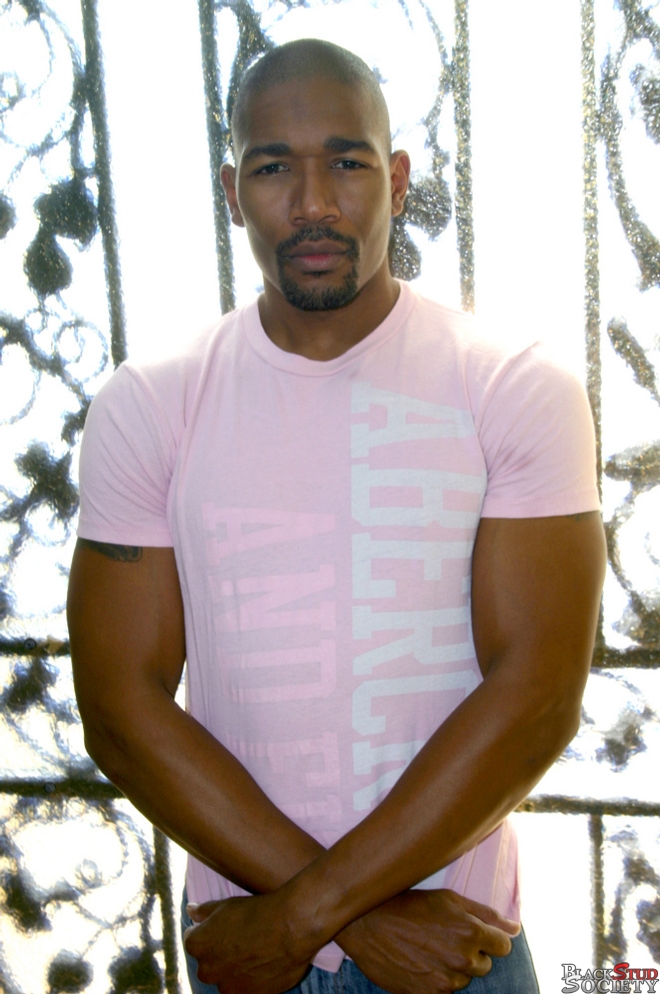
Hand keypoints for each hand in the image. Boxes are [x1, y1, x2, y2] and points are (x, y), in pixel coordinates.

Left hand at [183, 892, 318, 993]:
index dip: (209, 930)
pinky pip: (246, 987)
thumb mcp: (226, 905)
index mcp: (197, 946)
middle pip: (208, 962)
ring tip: (255, 948)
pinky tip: (265, 960)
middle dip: (220, 952)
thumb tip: (190, 910)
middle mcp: (208, 971)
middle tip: (241, 936)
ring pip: (227, 978)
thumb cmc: (256, 912)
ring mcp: (229, 987)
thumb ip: (204, 912)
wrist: (291, 927)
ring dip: (236, 968)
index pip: (193, 938)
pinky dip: (252, 977)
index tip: (225, 924)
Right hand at [337, 889, 519, 993]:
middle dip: (471, 953)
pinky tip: (420, 962)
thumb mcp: (449, 898)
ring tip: (430, 948)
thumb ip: (485, 914)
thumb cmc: (409, 905)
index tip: (476, 932)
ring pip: (463, 980)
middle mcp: (462, 960)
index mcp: (471, 932)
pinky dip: (436, 979)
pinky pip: (443, 991)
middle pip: (484, 965)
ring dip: (453, 968)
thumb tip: (514, 928)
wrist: (368, 924)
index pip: (503, 946)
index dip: (490, 938)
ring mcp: (445, 981)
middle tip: (446, 937)